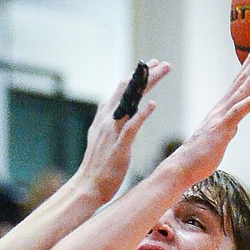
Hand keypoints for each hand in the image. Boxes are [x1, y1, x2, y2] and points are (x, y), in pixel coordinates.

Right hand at [74, 59, 171, 202]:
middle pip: (127, 89)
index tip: (149, 66)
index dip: (135, 76)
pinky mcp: (119, 146)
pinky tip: (152, 105)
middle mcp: (107, 120)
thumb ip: (112, 124)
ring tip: (161, 71)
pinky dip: (142, 115)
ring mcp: (112, 132)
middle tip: (161, 63)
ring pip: (130, 101)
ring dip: (147, 84)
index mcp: (104, 118)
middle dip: (145, 74)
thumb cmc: (99, 166)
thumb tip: (121, 114)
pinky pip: (131, 127)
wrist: (88, 186)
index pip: (121, 90)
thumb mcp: (104, 139)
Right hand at [163, 40, 249, 183]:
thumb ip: (227, 127)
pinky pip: (238, 113)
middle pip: (242, 79)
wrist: (181, 166)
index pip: (239, 82)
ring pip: (242, 91)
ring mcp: (221, 117)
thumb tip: (235, 125)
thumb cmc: (199, 155)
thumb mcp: (219, 137)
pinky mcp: (221, 129)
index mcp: (222, 108)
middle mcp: (222, 108)